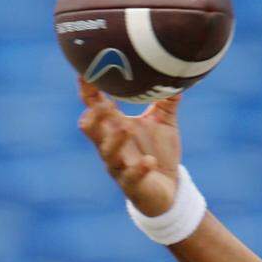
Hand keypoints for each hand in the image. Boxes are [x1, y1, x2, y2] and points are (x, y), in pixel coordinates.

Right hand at [77, 77, 182, 215]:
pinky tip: (150, 162)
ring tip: (127, 127)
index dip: (88, 89)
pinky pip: (131, 177)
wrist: (169, 190)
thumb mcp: (164, 123)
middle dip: (93, 115)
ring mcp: (119, 165)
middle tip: (105, 102)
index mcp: (115, 127)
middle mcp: (111, 145)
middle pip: (89, 128)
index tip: (86, 71)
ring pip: (106, 152)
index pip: (94, 105)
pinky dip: (140, 168)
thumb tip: (175, 74)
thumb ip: (166, 100)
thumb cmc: (160, 153)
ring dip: (115, 140)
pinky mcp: (132, 184)